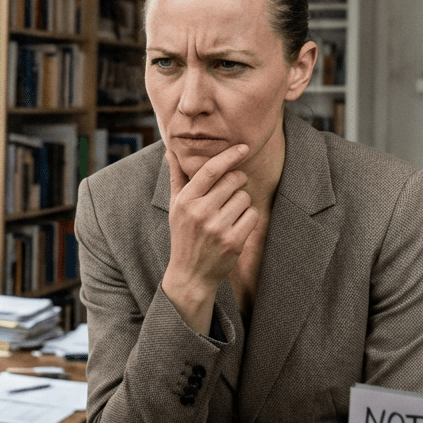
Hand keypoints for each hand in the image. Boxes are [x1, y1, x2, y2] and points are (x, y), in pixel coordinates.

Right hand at [162, 144, 257, 333]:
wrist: (190, 275)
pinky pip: (252, 215)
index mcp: (186, 201)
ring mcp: (217, 228)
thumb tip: (170, 151)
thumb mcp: (175, 207)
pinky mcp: (234, 242)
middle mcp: (200, 212)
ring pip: (245, 197)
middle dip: (237, 182)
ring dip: (242, 202)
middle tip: (231, 192)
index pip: (211, 169)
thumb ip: (177, 178)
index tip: (243, 147)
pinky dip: (248, 218)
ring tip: (229, 213)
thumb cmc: (183, 235)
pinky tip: (236, 226)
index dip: (229, 155)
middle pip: (233, 180)